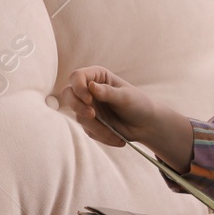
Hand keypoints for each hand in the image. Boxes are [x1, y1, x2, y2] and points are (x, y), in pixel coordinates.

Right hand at [61, 66, 191, 169]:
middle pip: (68, 94)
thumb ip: (108, 92)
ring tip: (115, 134)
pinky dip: (102, 135)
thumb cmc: (138, 104)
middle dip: (77, 106)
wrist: (146, 125)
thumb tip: (90, 86)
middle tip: (92, 115)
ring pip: (79, 116)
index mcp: (97, 77)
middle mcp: (88, 90)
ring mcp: (87, 107)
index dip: (78, 87)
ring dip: (96, 127)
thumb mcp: (125, 97)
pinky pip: (88, 130)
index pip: (77, 76)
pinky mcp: (89, 123)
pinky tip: (116, 138)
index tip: (89, 99)